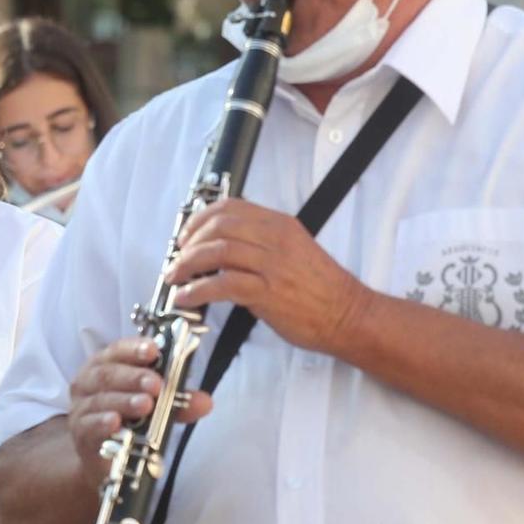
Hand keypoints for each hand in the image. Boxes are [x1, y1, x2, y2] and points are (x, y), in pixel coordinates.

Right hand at [67, 337, 213, 475]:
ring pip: (100, 400)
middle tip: (156, 384)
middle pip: (108, 374)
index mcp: (106, 365)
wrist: (109, 459)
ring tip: (145, 404)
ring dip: (124, 401)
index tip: (153, 350)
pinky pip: (88, 426)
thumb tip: (205, 402)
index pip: (118, 350)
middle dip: (134, 377)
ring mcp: (81, 409)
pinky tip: (115, 423)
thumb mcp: (159, 406)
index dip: (134, 348)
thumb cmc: (131, 420)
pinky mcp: (80, 435)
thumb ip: (179, 402)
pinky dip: (102, 423)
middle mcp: (89, 383)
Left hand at [165, 199, 367, 355]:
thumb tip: (225, 245)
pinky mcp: (267, 293)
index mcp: (281, 225)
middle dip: (188, 242)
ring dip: (187, 265)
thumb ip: (264, 242)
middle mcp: (276, 239)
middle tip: (177, 259)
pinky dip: (197, 291)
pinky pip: (222, 285)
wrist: (348, 315)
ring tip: (176, 278)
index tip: (187, 236)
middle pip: (218, 226)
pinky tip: (186, 298)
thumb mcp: (296, 250)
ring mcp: (272, 265)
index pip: (231, 208)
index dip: (200, 219)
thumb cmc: (322, 289)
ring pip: (216, 251)